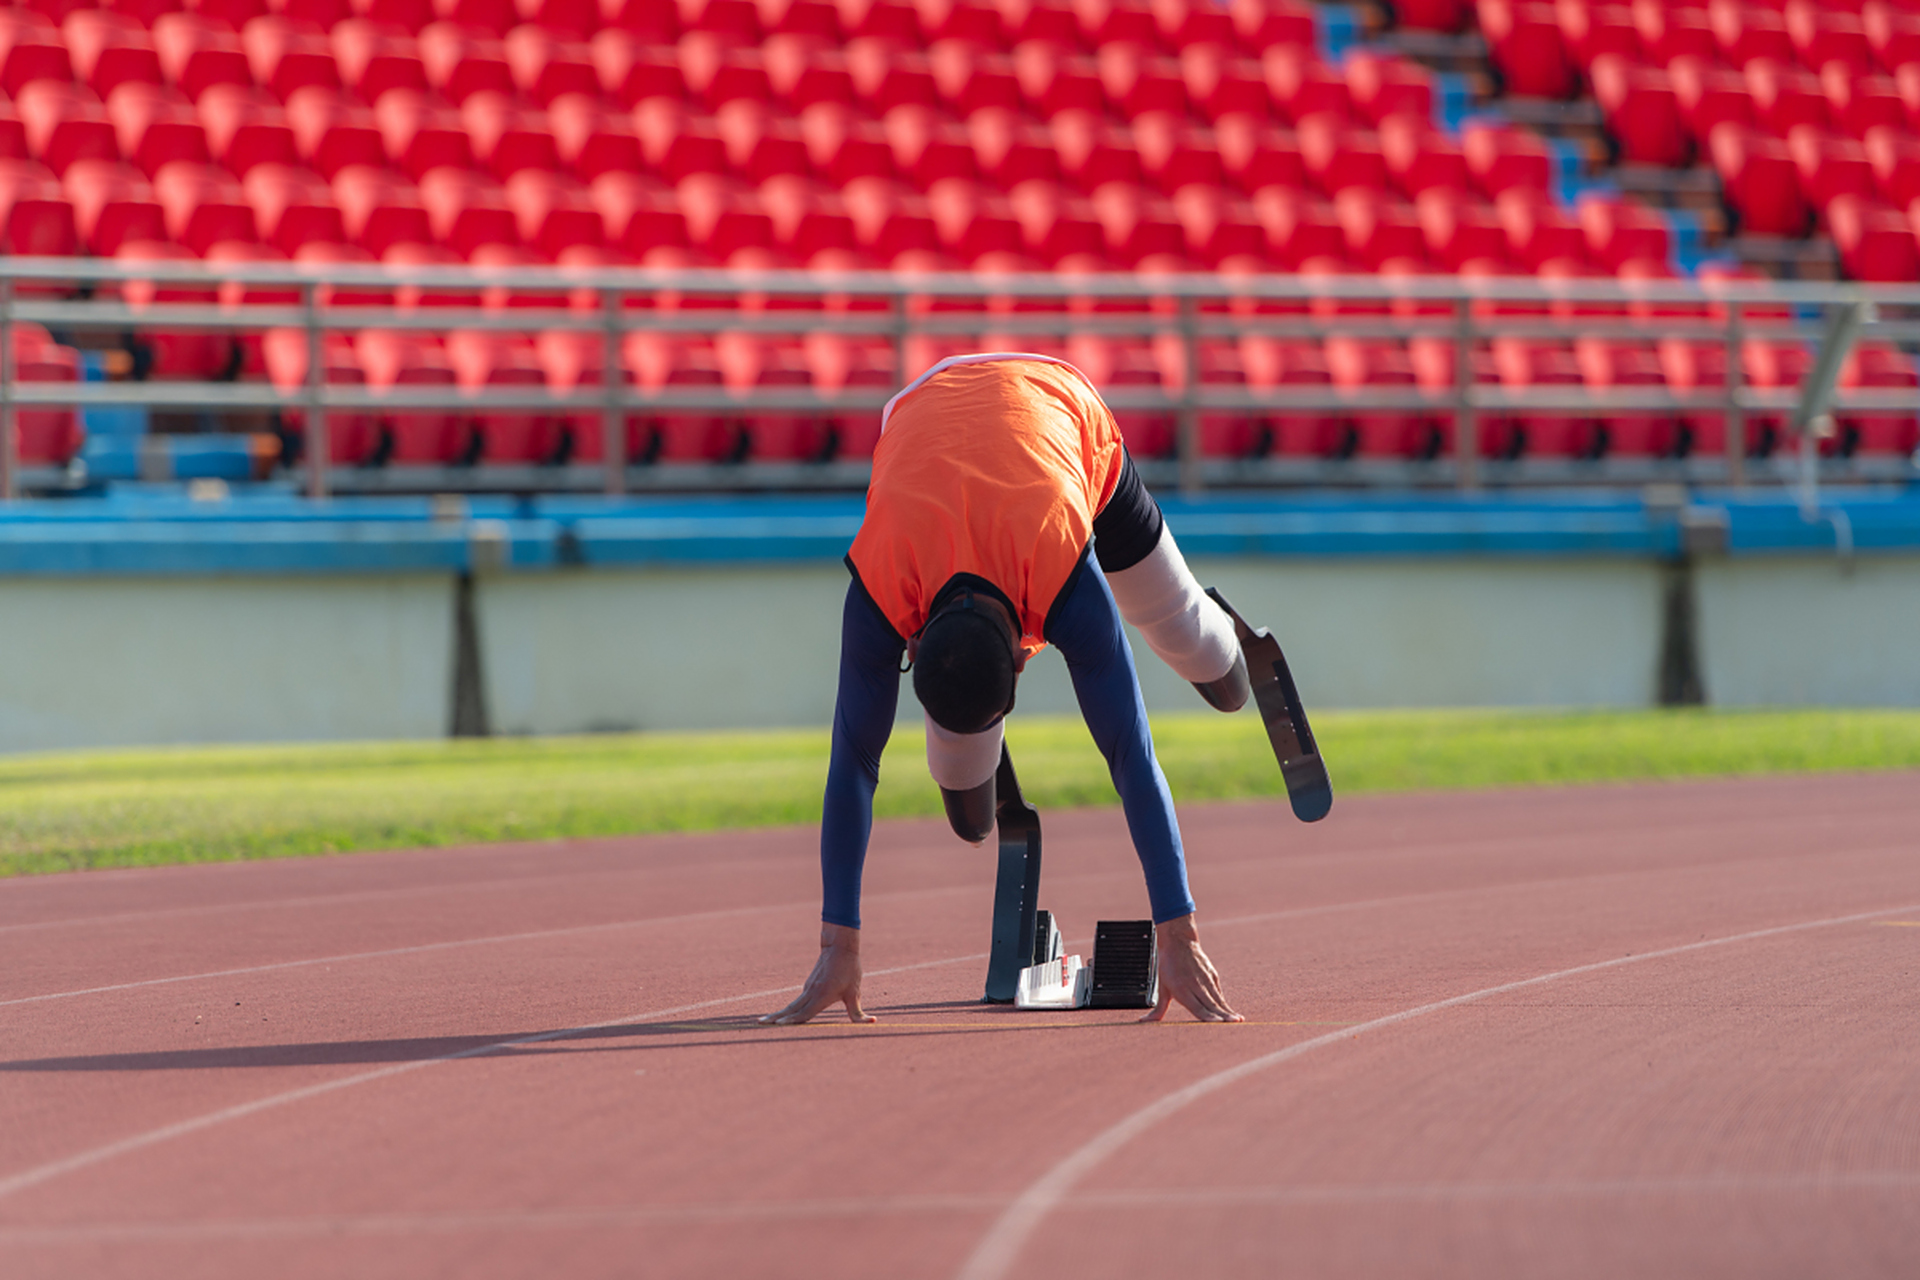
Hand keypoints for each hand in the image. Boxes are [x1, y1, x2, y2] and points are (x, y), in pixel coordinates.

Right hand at [759, 923, 877, 1024]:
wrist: (839, 946)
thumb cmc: (849, 970)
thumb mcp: (855, 993)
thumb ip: (858, 1013)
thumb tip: (871, 1022)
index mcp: (821, 996)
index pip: (804, 1013)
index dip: (791, 1021)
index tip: (776, 1026)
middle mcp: (811, 993)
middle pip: (790, 1009)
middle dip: (775, 1018)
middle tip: (759, 1024)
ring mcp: (808, 989)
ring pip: (791, 1005)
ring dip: (777, 1014)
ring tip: (763, 1021)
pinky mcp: (808, 986)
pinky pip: (796, 1002)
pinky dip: (786, 1010)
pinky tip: (780, 1016)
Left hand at [1142, 913, 1243, 1022]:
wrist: (1179, 941)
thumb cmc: (1168, 967)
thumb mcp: (1162, 988)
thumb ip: (1158, 1009)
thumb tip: (1143, 1022)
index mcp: (1181, 989)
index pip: (1197, 1006)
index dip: (1208, 1016)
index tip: (1219, 1023)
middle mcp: (1195, 985)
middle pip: (1211, 1004)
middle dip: (1223, 1016)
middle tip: (1234, 1023)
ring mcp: (1205, 979)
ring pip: (1218, 998)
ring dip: (1228, 1010)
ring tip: (1238, 1020)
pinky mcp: (1212, 975)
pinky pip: (1219, 993)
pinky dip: (1225, 1003)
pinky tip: (1231, 1013)